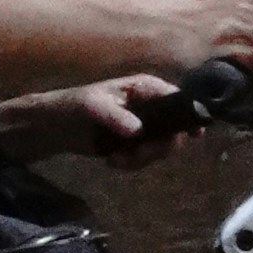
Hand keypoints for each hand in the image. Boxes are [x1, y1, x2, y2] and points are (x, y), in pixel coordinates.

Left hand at [76, 72, 202, 157]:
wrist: (56, 127)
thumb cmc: (75, 105)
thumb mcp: (92, 107)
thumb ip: (115, 116)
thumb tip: (137, 131)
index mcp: (144, 88)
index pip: (176, 98)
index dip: (189, 114)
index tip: (195, 133)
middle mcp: (150, 106)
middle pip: (174, 130)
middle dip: (158, 148)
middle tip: (138, 154)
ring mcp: (144, 127)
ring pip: (161, 148)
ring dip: (141, 159)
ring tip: (116, 159)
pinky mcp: (135, 145)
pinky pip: (145, 158)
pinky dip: (131, 164)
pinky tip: (112, 161)